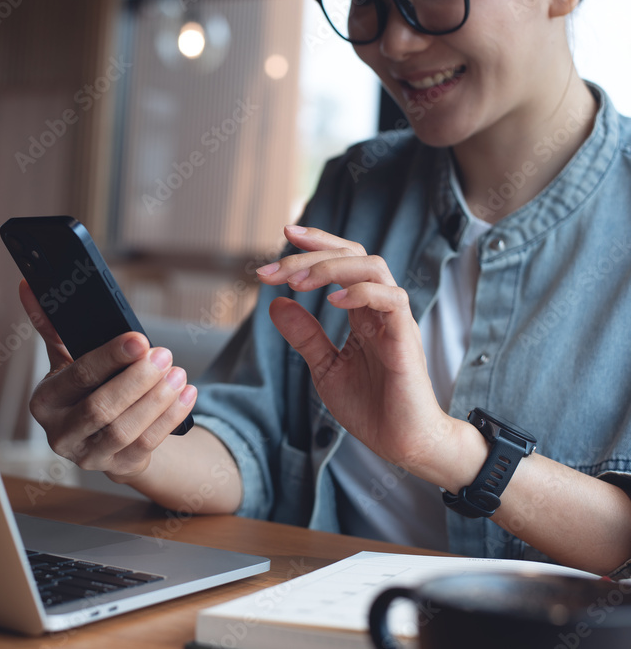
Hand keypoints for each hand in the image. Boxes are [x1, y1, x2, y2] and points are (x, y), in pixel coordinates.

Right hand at [17, 280, 196, 478]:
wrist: (101, 434)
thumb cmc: (85, 389)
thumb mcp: (67, 359)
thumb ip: (51, 325)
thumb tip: (29, 286)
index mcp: (45, 401)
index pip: (77, 376)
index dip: (109, 357)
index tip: (139, 339)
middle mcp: (61, 433)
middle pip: (100, 408)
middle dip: (137, 380)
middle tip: (165, 355)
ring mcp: (88, 456)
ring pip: (125, 430)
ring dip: (157, 400)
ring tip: (178, 373)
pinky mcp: (117, 468)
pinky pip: (147, 444)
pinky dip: (169, 418)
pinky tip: (186, 394)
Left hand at [257, 225, 464, 481]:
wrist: (403, 443)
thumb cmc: (371, 406)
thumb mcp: (325, 368)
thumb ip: (305, 335)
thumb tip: (274, 304)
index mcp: (362, 311)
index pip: (343, 261)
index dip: (316, 244)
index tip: (284, 235)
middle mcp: (380, 308)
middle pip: (353, 255)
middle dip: (311, 252)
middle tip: (272, 266)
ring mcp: (395, 319)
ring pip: (372, 267)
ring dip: (330, 268)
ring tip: (296, 283)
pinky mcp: (405, 338)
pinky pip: (390, 299)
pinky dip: (359, 293)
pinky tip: (331, 302)